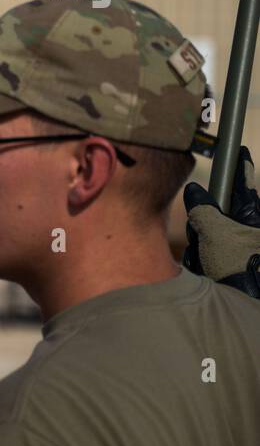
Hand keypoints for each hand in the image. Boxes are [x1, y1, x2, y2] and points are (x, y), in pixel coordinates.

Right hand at [184, 145, 259, 295]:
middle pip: (217, 210)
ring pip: (210, 232)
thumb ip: (203, 210)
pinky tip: (207, 267)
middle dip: (204, 221)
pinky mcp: (228, 259)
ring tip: (207, 258)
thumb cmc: (237, 263)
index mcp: (250, 214)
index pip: (242, 183)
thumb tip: (195, 191)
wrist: (246, 295)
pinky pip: (208, 251)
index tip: (239, 150)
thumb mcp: (216, 232)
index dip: (239, 165)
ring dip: (202, 243)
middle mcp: (246, 226)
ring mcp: (238, 243)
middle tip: (201, 235)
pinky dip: (203, 257)